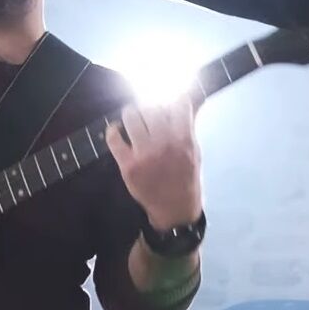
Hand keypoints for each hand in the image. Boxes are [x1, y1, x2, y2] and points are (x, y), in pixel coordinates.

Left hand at [107, 97, 202, 231]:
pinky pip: (113, 138)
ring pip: (132, 116)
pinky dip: (113, 130)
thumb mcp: (195, 152)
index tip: (169, 102)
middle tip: (149, 113)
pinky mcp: (128, 165)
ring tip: (133, 118)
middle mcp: (164, 144)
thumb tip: (183, 104)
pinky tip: (117, 131)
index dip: (173, 99)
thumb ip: (188, 128)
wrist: (174, 210)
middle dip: (150, 107)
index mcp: (184, 140)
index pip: (178, 104)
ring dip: (132, 114)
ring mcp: (144, 154)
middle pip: (152, 107)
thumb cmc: (187, 179)